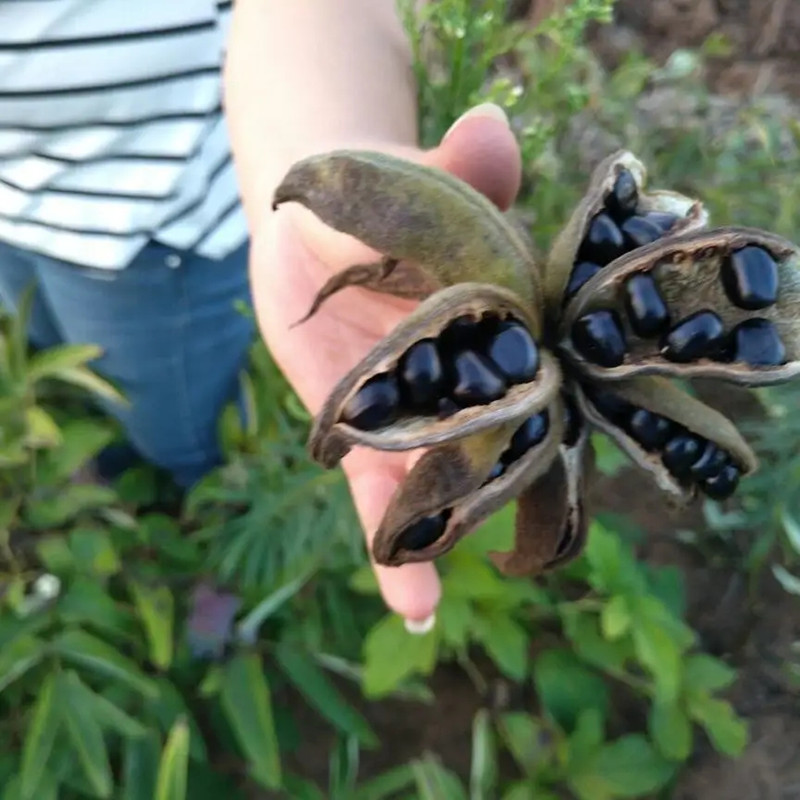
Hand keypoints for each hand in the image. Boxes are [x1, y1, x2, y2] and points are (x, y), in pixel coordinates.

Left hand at [249, 104, 521, 626]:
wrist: (325, 220)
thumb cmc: (386, 195)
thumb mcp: (422, 184)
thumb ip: (458, 173)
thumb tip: (489, 132)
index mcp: (501, 323)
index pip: (539, 383)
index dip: (547, 429)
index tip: (561, 484)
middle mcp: (469, 380)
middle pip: (490, 450)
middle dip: (489, 502)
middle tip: (505, 563)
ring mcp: (418, 413)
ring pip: (433, 483)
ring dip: (430, 538)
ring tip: (424, 607)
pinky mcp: (363, 430)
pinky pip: (376, 485)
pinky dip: (388, 532)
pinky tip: (408, 601)